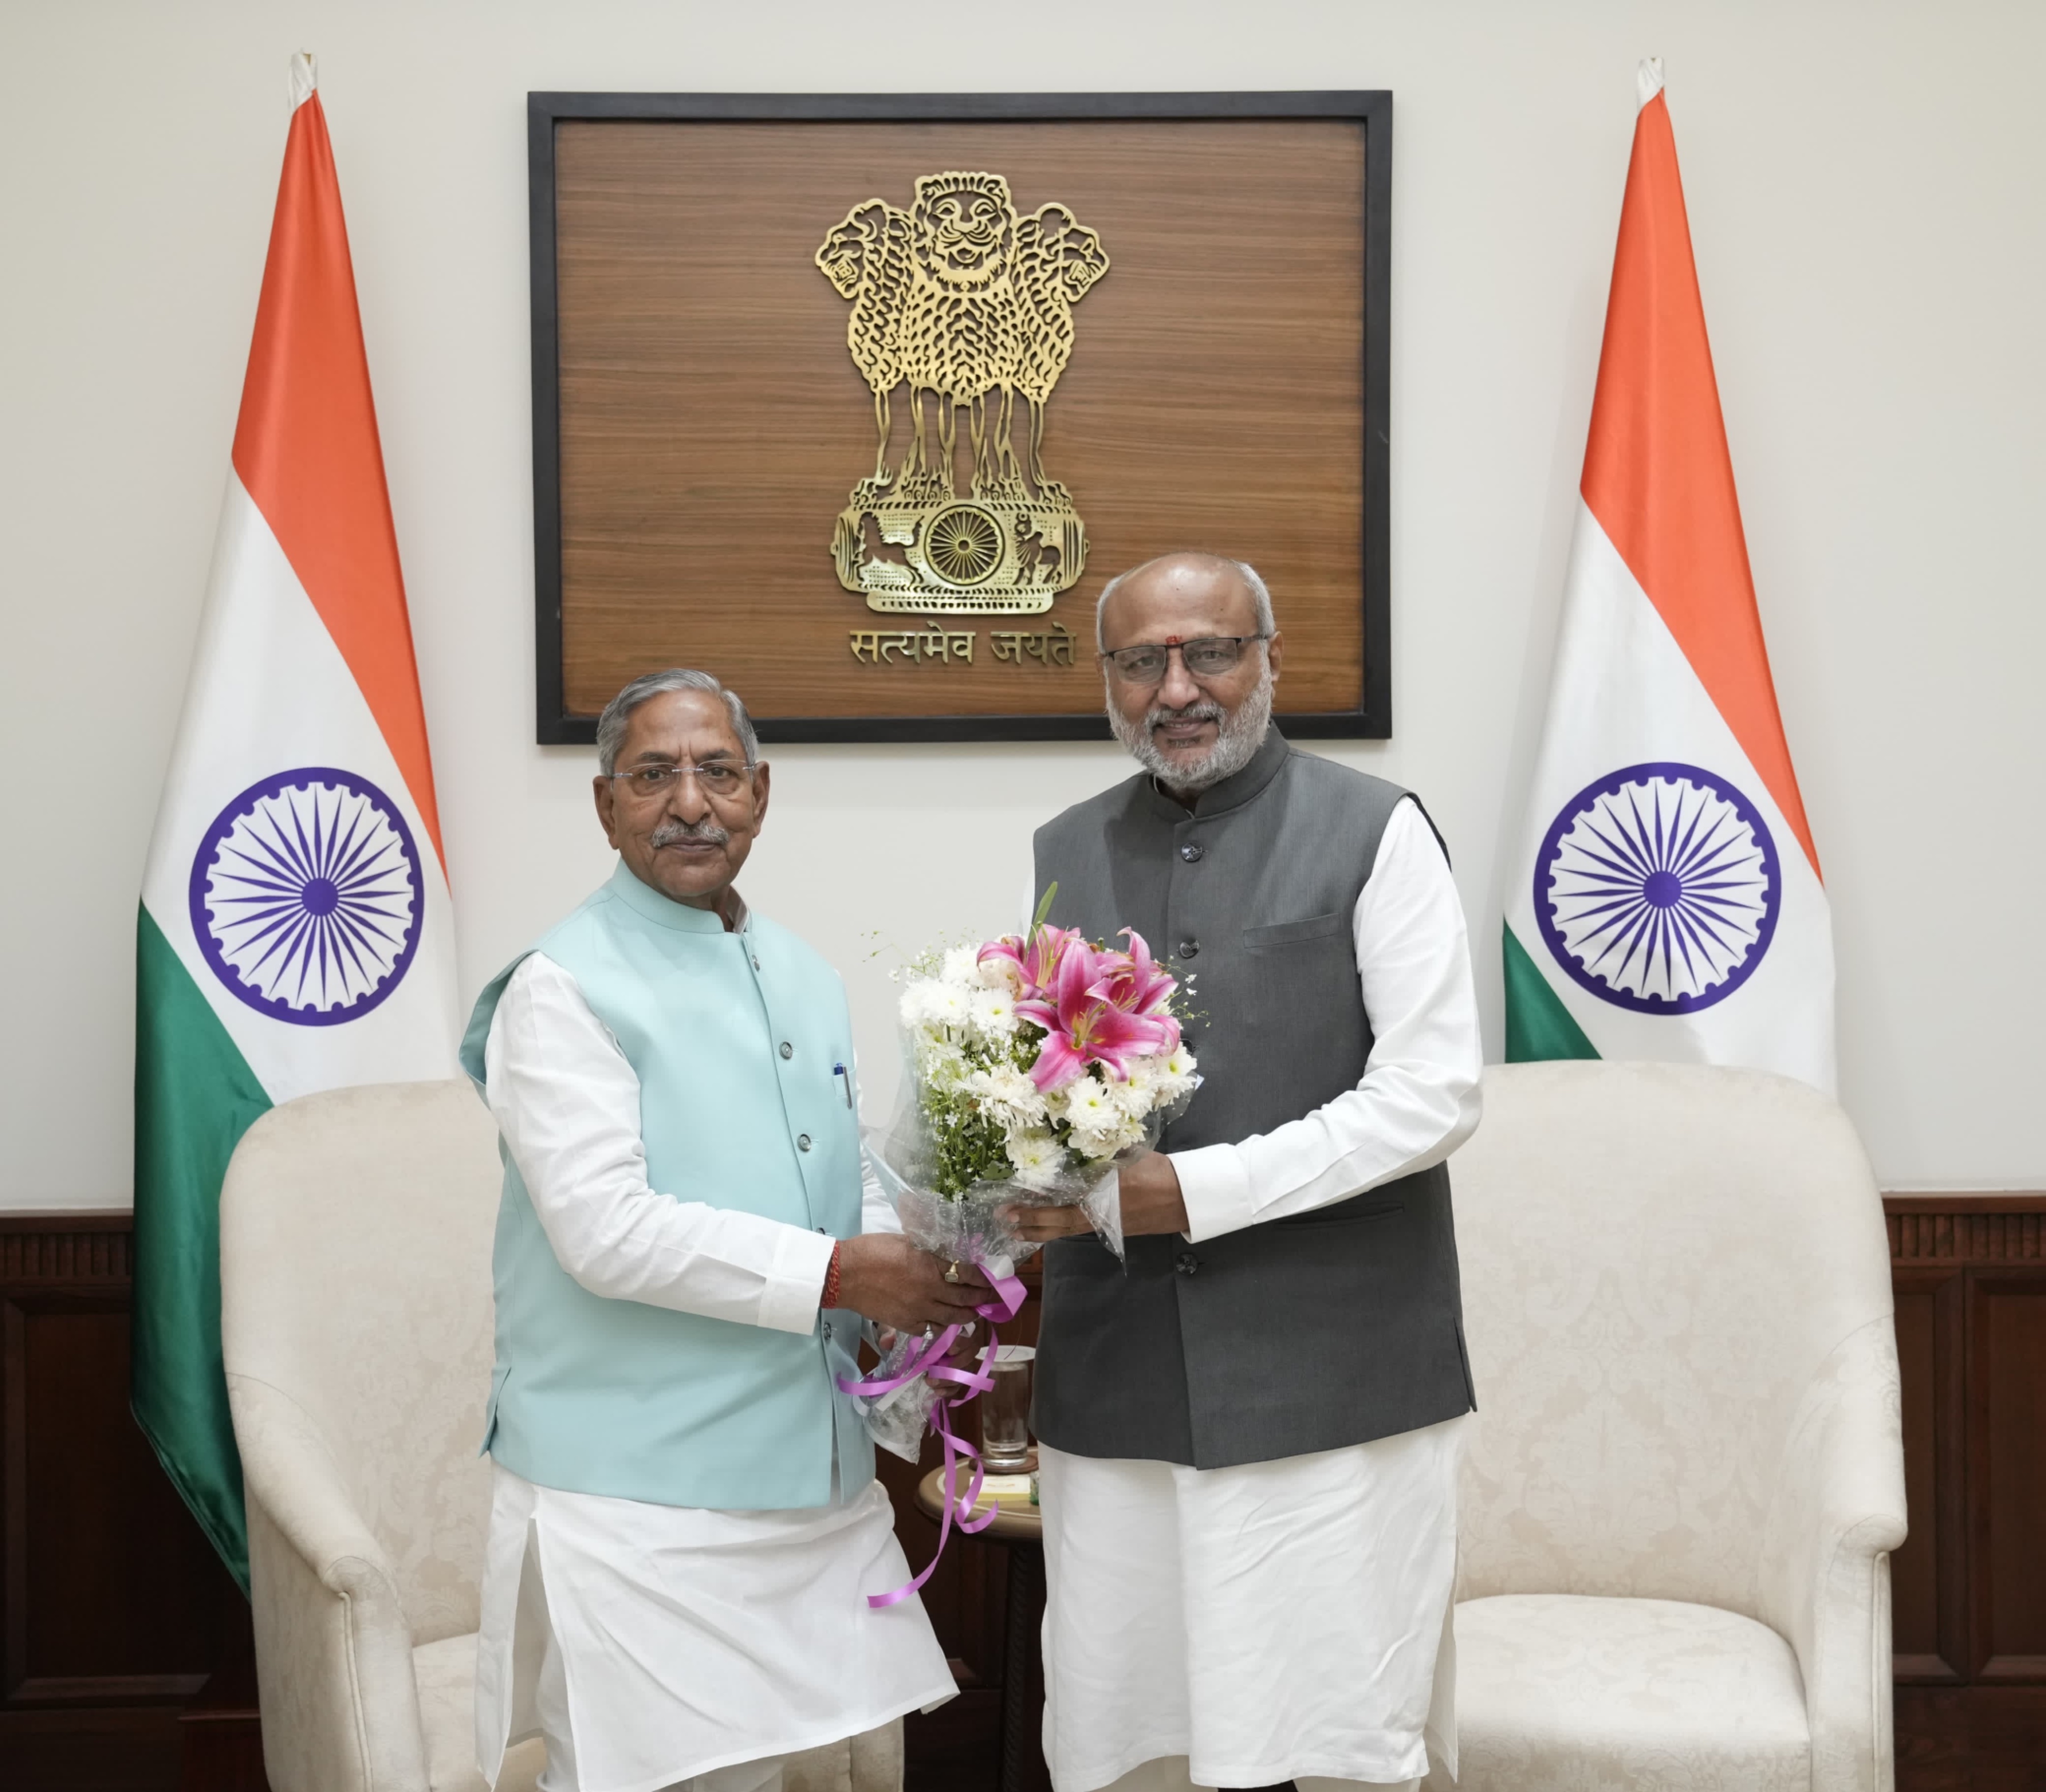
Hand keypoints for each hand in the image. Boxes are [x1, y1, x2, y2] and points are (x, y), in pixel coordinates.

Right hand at [835, 1235, 990, 1332]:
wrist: (845, 1275)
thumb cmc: (872, 1250)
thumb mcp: (906, 1241)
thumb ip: (928, 1251)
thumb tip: (945, 1254)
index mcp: (930, 1266)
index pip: (965, 1273)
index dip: (981, 1277)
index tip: (989, 1278)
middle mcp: (929, 1290)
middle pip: (964, 1297)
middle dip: (980, 1298)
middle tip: (989, 1297)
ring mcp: (918, 1310)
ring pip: (953, 1317)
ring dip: (968, 1315)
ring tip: (975, 1313)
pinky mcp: (906, 1324)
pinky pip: (932, 1329)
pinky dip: (944, 1327)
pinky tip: (948, 1325)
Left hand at [875, 1320, 983, 1393]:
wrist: (904, 1336)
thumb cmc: (906, 1326)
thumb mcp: (897, 1326)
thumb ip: (892, 1332)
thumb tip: (887, 1341)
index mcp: (950, 1321)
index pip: (966, 1328)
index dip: (962, 1341)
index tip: (950, 1350)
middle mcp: (961, 1336)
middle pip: (972, 1349)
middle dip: (956, 1364)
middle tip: (935, 1372)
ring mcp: (961, 1355)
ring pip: (969, 1367)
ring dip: (951, 1378)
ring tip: (931, 1383)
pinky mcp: (957, 1372)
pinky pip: (963, 1382)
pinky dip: (951, 1389)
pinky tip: (938, 1393)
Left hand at [1000, 1153, 1191, 1241]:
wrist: (1188, 1198)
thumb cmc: (1160, 1173)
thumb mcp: (1131, 1155)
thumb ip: (1104, 1154)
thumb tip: (1082, 1144)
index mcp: (1101, 1197)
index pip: (1061, 1208)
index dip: (1036, 1210)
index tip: (1013, 1206)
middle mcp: (1099, 1215)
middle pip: (1059, 1225)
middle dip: (1030, 1224)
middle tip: (1004, 1222)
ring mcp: (1107, 1224)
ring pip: (1068, 1230)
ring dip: (1042, 1231)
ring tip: (1018, 1231)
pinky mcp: (1114, 1228)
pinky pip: (1080, 1229)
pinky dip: (1060, 1228)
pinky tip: (1049, 1227)